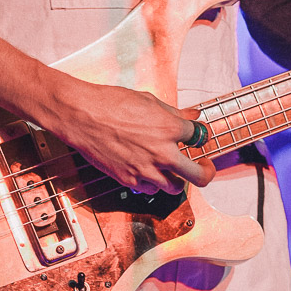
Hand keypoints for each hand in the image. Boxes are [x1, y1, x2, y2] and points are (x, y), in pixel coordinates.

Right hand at [48, 79, 215, 195]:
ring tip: (175, 170)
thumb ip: (174, 112)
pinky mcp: (129, 180)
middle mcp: (162, 152)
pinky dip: (154, 183)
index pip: (200, 137)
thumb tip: (193, 116)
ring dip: (178, 179)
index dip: (201, 136)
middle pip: (199, 175)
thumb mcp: (148, 100)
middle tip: (205, 167)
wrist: (83, 115)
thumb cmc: (112, 103)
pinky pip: (151, 190)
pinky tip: (150, 171)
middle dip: (206, 172)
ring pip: (175, 187)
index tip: (199, 137)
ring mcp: (146, 169)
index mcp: (169, 128)